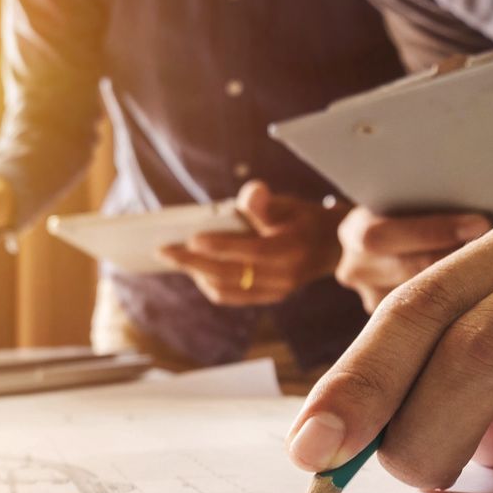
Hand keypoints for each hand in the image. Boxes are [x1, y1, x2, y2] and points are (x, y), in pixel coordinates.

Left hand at [156, 181, 346, 305]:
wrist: (330, 247)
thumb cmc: (301, 219)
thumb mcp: (289, 204)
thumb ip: (266, 202)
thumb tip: (251, 193)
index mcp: (293, 249)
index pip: (253, 251)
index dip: (221, 246)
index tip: (191, 238)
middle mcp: (286, 277)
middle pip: (232, 273)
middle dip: (193, 261)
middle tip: (162, 250)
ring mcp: (276, 291)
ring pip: (226, 288)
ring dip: (196, 273)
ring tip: (172, 257)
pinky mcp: (267, 298)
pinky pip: (230, 296)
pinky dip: (207, 283)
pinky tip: (192, 269)